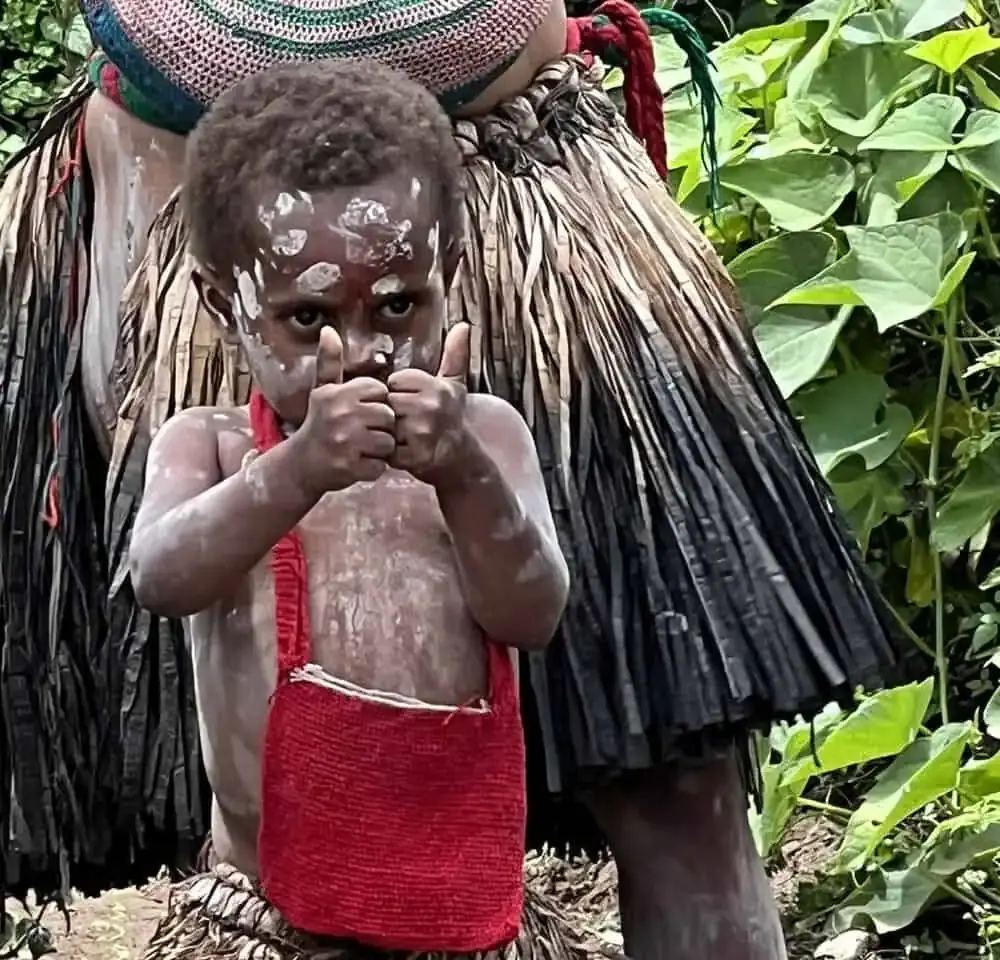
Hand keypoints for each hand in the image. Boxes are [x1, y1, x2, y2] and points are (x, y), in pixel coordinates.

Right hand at [292, 327, 395, 494]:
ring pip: (387, 442)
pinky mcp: (350, 467)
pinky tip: (359, 464)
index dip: (376, 403)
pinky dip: (373, 468)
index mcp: (337, 394)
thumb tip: (328, 330)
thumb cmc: (318, 424)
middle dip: (381, 427)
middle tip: (364, 433)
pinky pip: (380, 466)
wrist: (300, 464)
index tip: (362, 412)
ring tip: (363, 448)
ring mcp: (345, 442)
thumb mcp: (321, 391)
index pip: (380, 391)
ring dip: (380, 449)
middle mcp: (340, 415)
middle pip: (388, 416)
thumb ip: (328, 361)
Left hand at [387, 323, 471, 484]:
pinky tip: (402, 449)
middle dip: (394, 411)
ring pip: (386, 423)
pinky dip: (390, 451)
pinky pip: (387, 448)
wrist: (460, 458)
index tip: (414, 402)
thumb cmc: (452, 418)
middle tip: (408, 420)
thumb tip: (463, 325)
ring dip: (390, 430)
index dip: (401, 392)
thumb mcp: (454, 384)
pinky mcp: (414, 456)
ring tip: (404, 435)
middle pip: (389, 401)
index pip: (396, 381)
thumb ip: (455, 354)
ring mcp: (422, 432)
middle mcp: (431, 408)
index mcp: (437, 388)